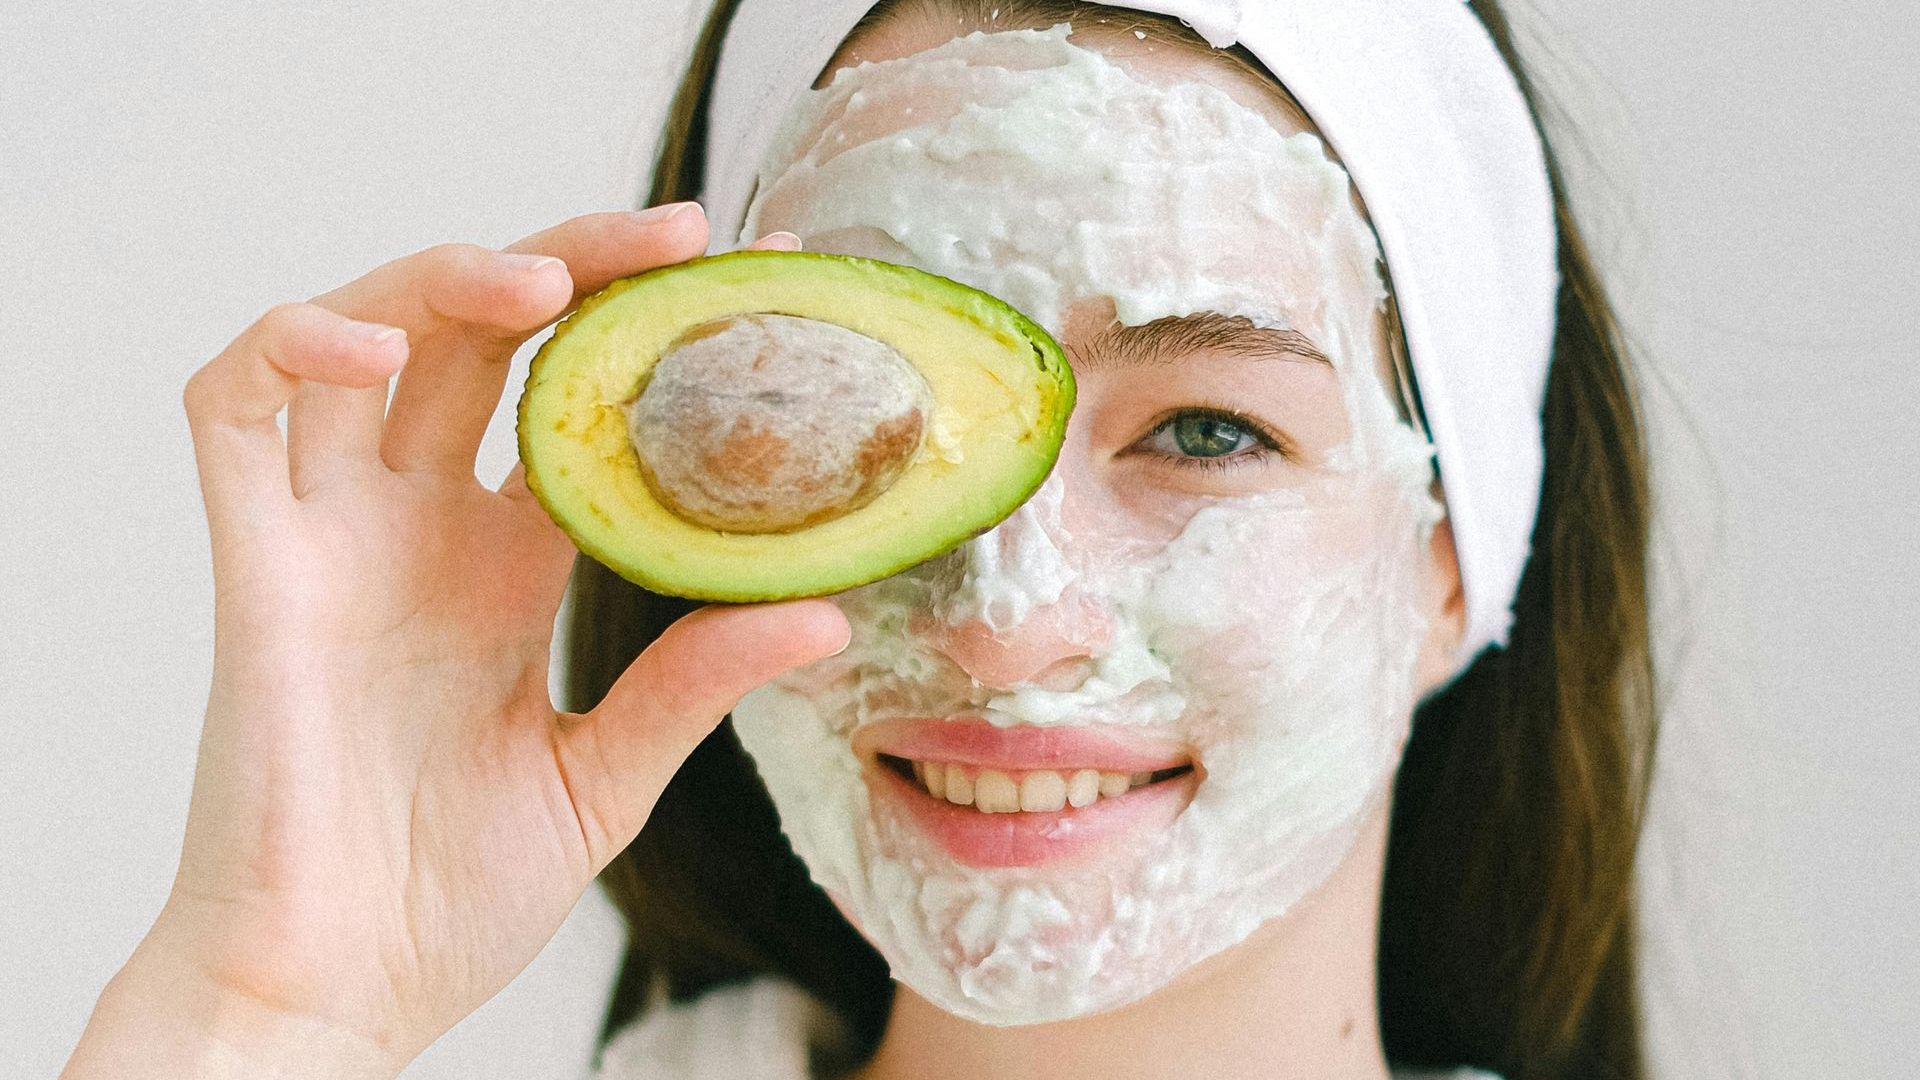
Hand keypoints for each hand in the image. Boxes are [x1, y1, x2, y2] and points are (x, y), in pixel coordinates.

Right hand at [61, 207, 845, 1078]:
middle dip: (573, 263)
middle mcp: (421, 530)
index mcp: (507, 566)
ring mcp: (335, 538)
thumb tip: (826, 616)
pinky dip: (292, 347)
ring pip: (364, 336)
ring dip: (446, 276)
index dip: (647, 331)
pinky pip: (235, 409)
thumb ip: (693, 682)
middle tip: (679, 238)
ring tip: (550, 280)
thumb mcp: (605, 775)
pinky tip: (376, 348)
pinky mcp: (254, 566)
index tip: (750, 283)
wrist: (337, 994)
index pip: (577, 401)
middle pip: (483, 337)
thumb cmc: (447, 896)